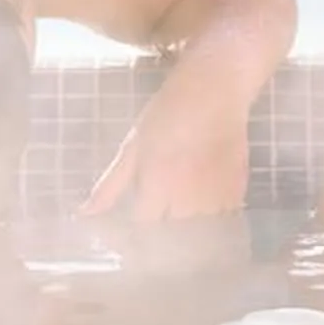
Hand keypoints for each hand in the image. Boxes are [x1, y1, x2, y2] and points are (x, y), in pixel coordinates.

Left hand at [80, 68, 250, 222]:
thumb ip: (111, 185)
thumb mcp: (132, 146)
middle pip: (170, 234)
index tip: (130, 232)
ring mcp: (215, 197)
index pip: (141, 226)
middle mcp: (186, 197)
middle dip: (160, 233)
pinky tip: (204, 211)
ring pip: (199, 232)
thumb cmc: (167, 113)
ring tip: (181, 217)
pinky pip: (224, 221)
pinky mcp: (237, 191)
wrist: (214, 90)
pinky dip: (213, 222)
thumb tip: (86, 213)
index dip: (133, 233)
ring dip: (187, 230)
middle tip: (156, 222)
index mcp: (156, 184)